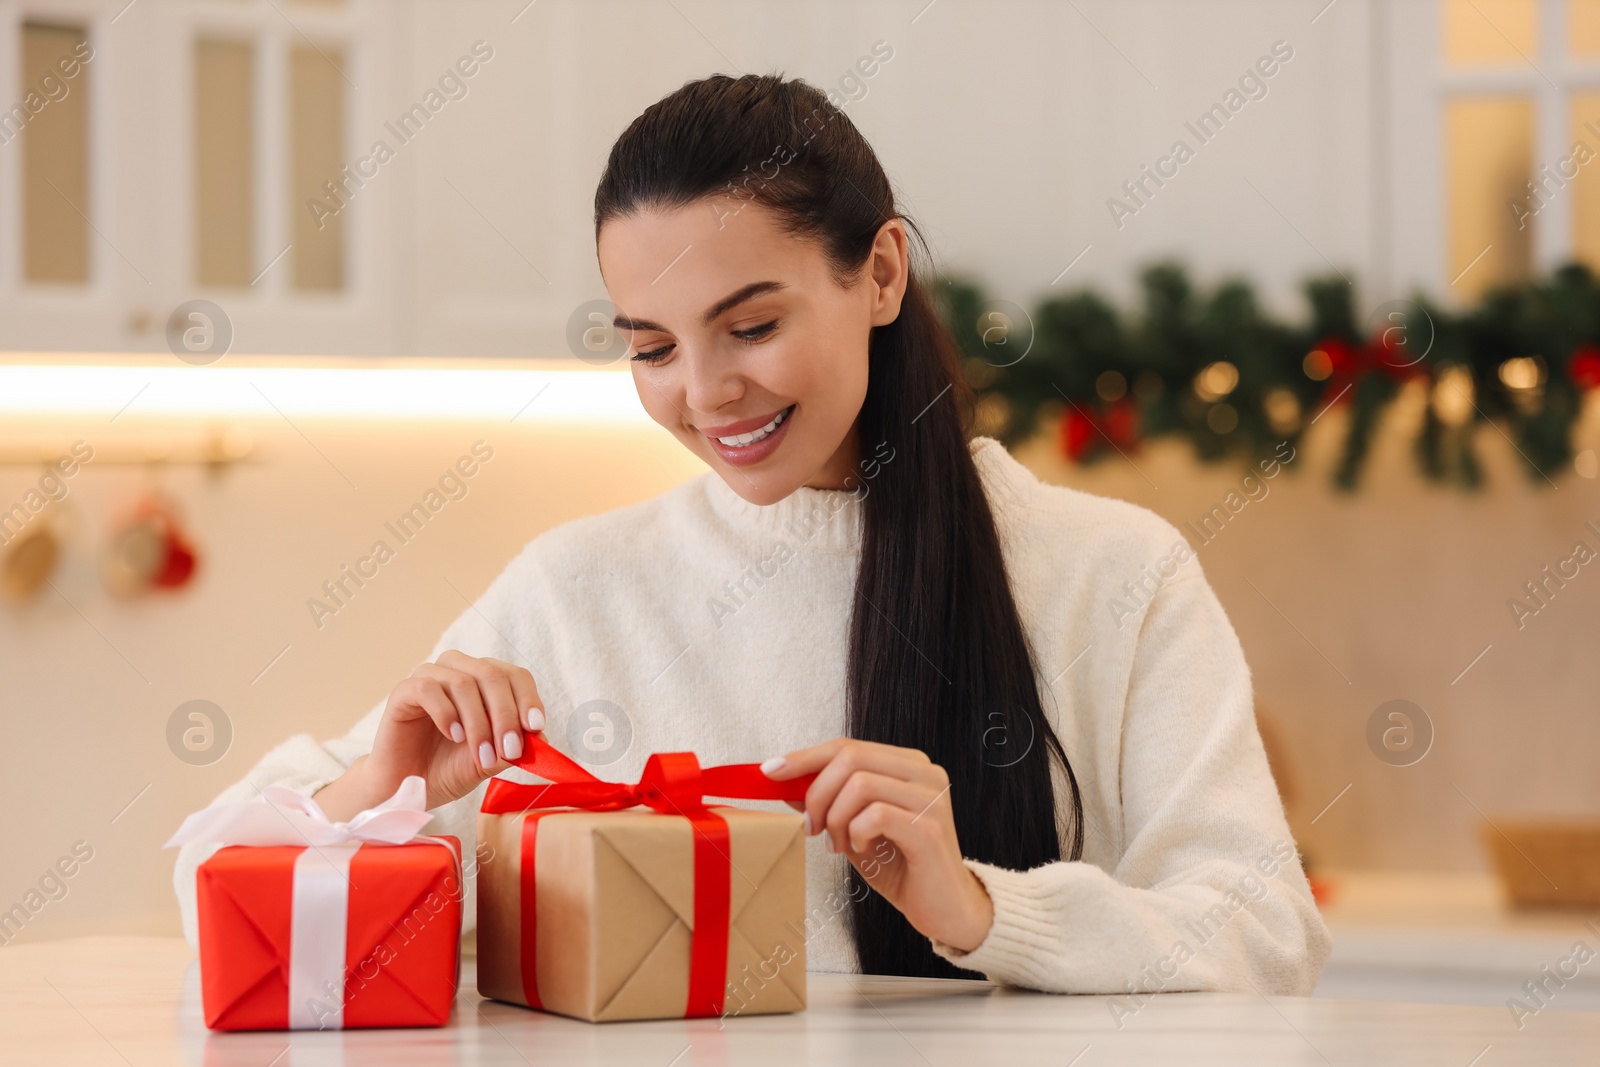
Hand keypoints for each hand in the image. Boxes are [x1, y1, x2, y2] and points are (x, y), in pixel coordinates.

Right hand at [315, 651, 544, 819]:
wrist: (406, 788)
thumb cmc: (448, 769)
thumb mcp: (489, 760)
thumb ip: (513, 747)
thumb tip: (541, 737)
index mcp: (484, 682)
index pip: (515, 676)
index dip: (528, 699)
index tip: (536, 727)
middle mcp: (459, 671)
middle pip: (492, 675)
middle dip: (506, 715)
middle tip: (510, 750)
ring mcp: (430, 677)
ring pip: (464, 683)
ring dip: (479, 722)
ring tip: (482, 754)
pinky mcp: (403, 691)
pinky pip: (429, 689)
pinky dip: (447, 713)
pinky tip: (453, 736)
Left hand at [761, 738, 993, 952]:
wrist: (944, 908)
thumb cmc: (901, 866)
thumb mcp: (854, 828)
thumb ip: (827, 802)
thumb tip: (784, 781)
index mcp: (907, 765)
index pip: (848, 746)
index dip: (805, 756)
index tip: (771, 772)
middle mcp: (924, 772)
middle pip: (851, 757)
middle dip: (817, 792)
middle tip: (811, 827)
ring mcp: (930, 797)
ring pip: (860, 783)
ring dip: (835, 818)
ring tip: (838, 845)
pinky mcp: (930, 827)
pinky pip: (875, 814)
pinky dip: (856, 833)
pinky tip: (860, 850)